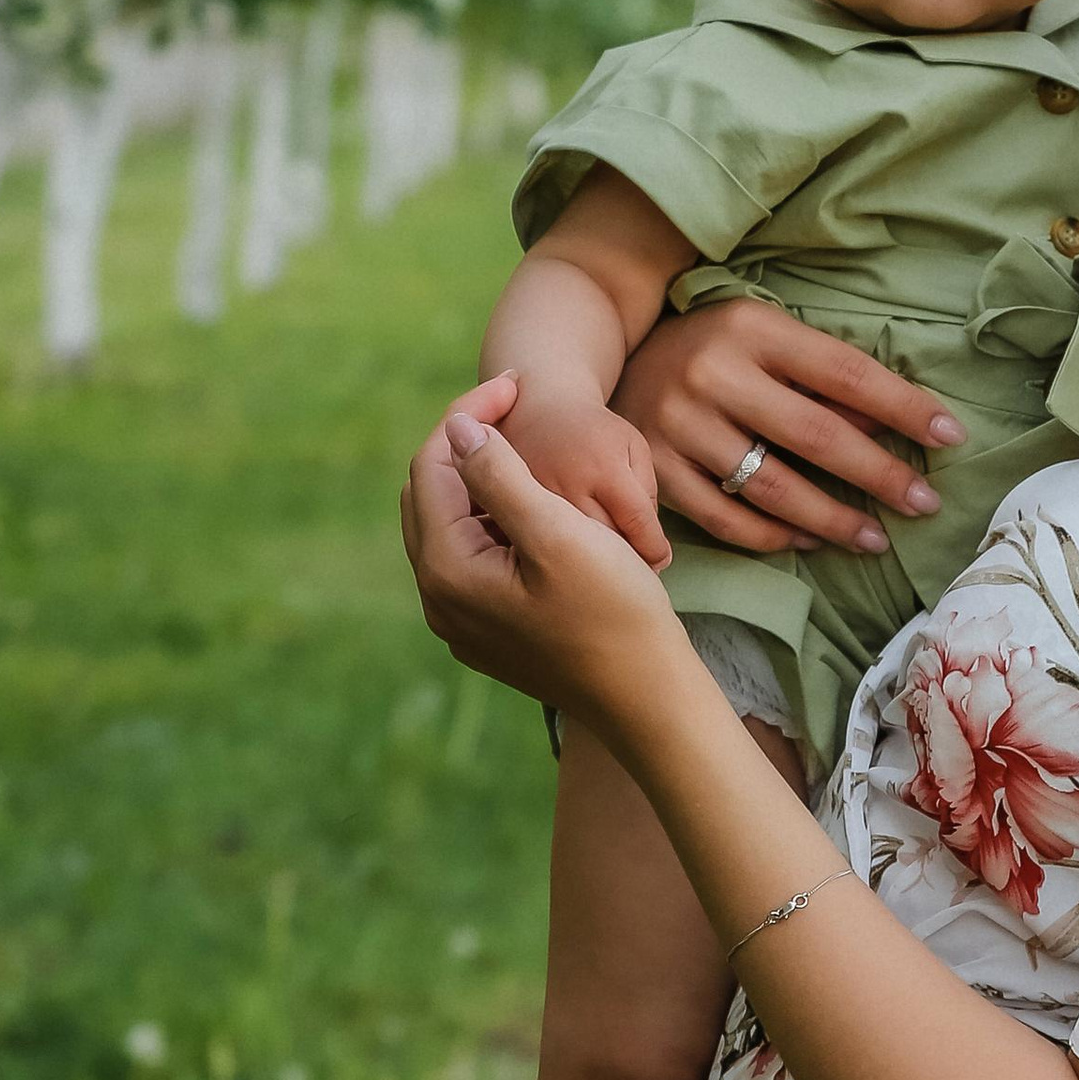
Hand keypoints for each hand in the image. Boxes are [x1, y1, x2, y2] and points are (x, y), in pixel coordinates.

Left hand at [401, 377, 692, 724]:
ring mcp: (460, 621)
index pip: (433, 465)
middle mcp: (439, 598)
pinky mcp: (488, 632)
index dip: (469, 413)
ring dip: (479, 480)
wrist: (648, 696)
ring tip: (527, 446)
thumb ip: (500, 475)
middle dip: (465, 443)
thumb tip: (458, 430)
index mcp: (446, 568)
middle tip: (516, 406)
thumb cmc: (614, 611)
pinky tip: (533, 505)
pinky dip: (491, 517)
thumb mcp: (558, 532)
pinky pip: (472, 556)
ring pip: (450, 525)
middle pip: (431, 494)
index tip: (517, 383)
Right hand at [497, 379, 670, 570]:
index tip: (660, 558)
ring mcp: (537, 499)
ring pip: (572, 549)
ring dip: (592, 561)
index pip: (636, 520)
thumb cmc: (597, 433)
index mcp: (604, 468)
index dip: (654, 548)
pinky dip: (558, 552)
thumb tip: (651, 549)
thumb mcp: (634, 449)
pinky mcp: (514, 508)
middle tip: (635, 567)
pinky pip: (541, 543)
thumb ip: (646, 494)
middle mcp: (568, 485)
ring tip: (606, 563)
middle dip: (624, 559)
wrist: (539, 411)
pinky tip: (571, 552)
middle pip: (604, 542)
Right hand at [611, 298, 964, 556]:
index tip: (952, 437)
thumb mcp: (767, 339)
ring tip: (876, 537)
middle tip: (925, 502)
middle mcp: (714, 374)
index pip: (846, 373)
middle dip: (880, 475)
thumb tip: (895, 423)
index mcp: (753, 329)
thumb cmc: (713, 348)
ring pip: (774, 488)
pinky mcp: (655, 470)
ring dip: (833, 520)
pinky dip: (774, 536)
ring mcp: (679, 426)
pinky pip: (727, 518)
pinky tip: (810, 541)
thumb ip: (823, 378)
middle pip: (816, 436)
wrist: (612, 352)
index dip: (904, 407)